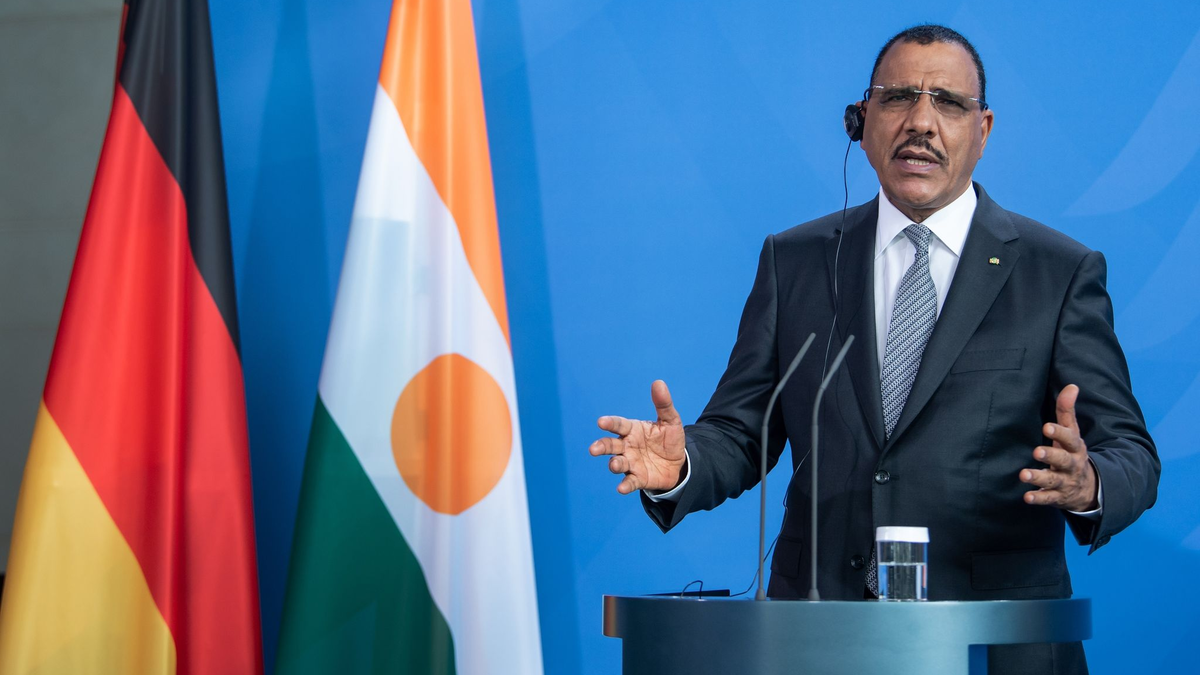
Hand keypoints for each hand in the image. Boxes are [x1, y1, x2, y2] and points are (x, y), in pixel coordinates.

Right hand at [589, 380, 687, 494]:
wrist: (679, 463)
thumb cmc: (669, 439)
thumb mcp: (670, 421)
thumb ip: (663, 404)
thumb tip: (658, 382)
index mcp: (632, 430)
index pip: (619, 425)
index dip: (610, 423)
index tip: (601, 422)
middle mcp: (627, 446)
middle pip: (610, 445)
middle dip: (601, 446)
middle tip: (594, 449)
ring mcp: (631, 463)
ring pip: (617, 463)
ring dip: (614, 464)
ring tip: (614, 465)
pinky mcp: (638, 478)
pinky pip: (629, 481)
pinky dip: (625, 485)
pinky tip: (621, 488)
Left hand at [1020, 384, 1099, 511]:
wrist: (1090, 488)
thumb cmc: (1072, 453)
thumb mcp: (1073, 433)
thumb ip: (1067, 411)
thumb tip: (1072, 386)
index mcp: (1075, 447)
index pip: (1069, 438)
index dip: (1059, 432)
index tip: (1047, 426)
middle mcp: (1072, 464)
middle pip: (1063, 460)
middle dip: (1050, 456)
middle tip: (1036, 452)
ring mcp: (1065, 481)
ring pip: (1053, 480)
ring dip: (1038, 477)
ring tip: (1023, 475)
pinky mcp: (1058, 496)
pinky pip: (1048, 498)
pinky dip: (1038, 498)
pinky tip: (1026, 497)